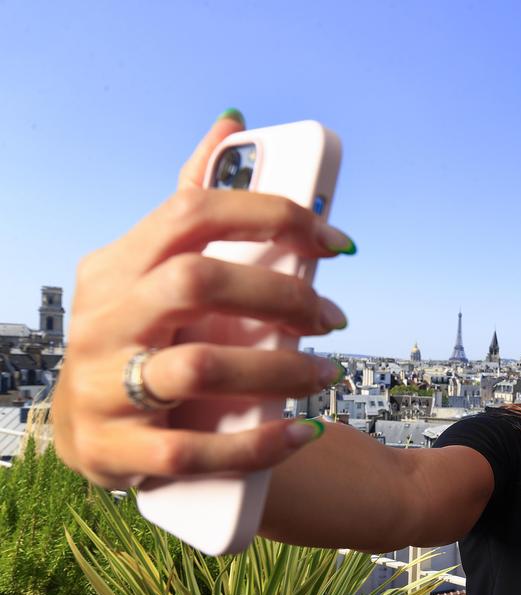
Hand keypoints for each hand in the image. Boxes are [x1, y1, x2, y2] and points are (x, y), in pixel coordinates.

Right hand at [51, 113, 355, 488]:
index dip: (273, 216)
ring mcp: (105, 386)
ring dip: (280, 370)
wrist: (90, 429)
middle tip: (332, 317)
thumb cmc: (137, 334)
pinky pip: (195, 451)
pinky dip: (260, 443)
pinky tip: (303, 433)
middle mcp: (104, 319)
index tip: (337, 243)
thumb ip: (191, 207)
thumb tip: (230, 124)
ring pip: (201, 367)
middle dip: (283, 296)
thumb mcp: (151, 268)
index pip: (193, 213)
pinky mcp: (120, 450)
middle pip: (198, 283)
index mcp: (117, 266)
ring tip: (325, 373)